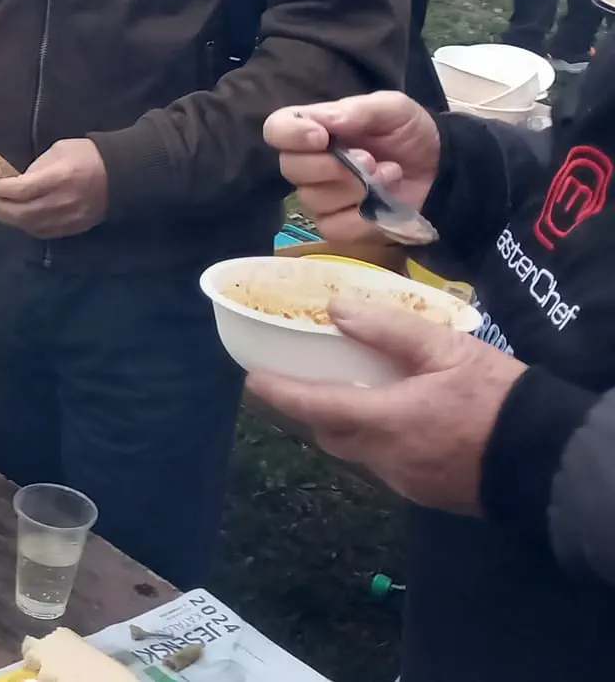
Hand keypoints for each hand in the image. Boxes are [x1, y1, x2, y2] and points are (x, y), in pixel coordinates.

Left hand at [0, 137, 108, 237]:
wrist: (122, 175)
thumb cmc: (88, 156)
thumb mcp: (59, 150)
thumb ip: (36, 167)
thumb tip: (17, 181)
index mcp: (59, 178)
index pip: (21, 190)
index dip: (0, 189)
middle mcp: (62, 202)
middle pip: (21, 213)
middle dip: (0, 207)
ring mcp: (68, 218)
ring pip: (30, 226)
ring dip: (11, 219)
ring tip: (2, 208)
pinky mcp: (73, 228)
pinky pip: (43, 232)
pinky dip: (27, 226)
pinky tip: (20, 218)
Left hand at [247, 297, 523, 513]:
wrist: (552, 460)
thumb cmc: (500, 399)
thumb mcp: (448, 350)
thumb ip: (389, 331)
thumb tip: (335, 310)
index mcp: (384, 422)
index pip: (312, 408)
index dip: (277, 393)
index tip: (251, 379)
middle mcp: (384, 459)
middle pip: (328, 434)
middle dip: (307, 410)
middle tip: (295, 382)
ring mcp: (405, 482)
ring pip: (355, 453)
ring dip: (341, 426)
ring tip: (339, 394)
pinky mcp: (425, 493)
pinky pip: (383, 465)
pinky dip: (372, 441)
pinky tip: (386, 420)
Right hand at [263, 93, 438, 244]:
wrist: (444, 169)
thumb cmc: (411, 134)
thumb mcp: (393, 109)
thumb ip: (358, 110)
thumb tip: (323, 122)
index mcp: (314, 129)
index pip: (276, 129)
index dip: (290, 135)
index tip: (321, 137)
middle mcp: (310, 163)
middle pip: (290, 168)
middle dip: (331, 165)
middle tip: (369, 159)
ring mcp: (322, 197)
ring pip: (313, 199)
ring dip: (356, 188)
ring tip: (388, 175)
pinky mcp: (339, 226)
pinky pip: (335, 226)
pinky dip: (363, 216)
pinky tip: (384, 202)